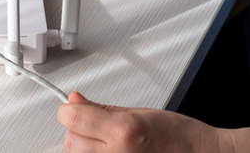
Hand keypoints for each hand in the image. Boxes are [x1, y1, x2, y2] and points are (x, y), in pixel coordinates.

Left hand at [57, 91, 231, 152]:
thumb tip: (74, 100)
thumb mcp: (139, 112)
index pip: (71, 117)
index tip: (75, 107)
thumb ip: (100, 108)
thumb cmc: (179, 137)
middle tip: (99, 127)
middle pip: (70, 140)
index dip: (70, 109)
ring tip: (108, 144)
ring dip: (84, 148)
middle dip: (79, 130)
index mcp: (123, 132)